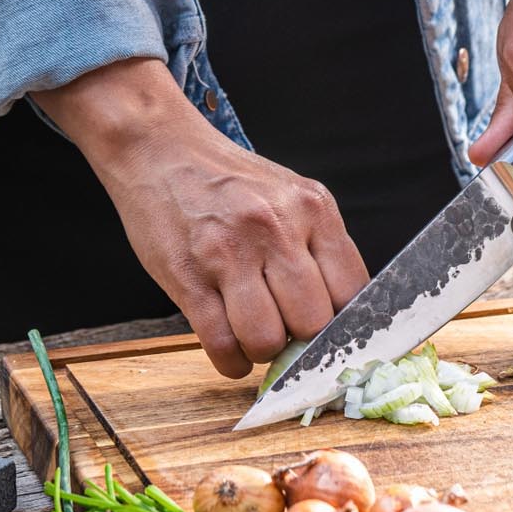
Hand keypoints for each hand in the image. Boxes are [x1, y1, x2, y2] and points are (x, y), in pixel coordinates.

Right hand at [33, 58, 368, 377]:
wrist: (160, 149)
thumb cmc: (226, 180)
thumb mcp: (288, 194)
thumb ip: (316, 244)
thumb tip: (337, 314)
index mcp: (312, 208)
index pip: (352, 292)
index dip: (342, 324)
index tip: (328, 332)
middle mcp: (276, 228)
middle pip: (313, 322)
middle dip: (301, 340)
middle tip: (285, 330)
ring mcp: (229, 254)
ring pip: (267, 339)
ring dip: (263, 351)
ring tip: (254, 337)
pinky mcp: (188, 277)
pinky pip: (221, 343)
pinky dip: (232, 362)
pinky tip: (232, 352)